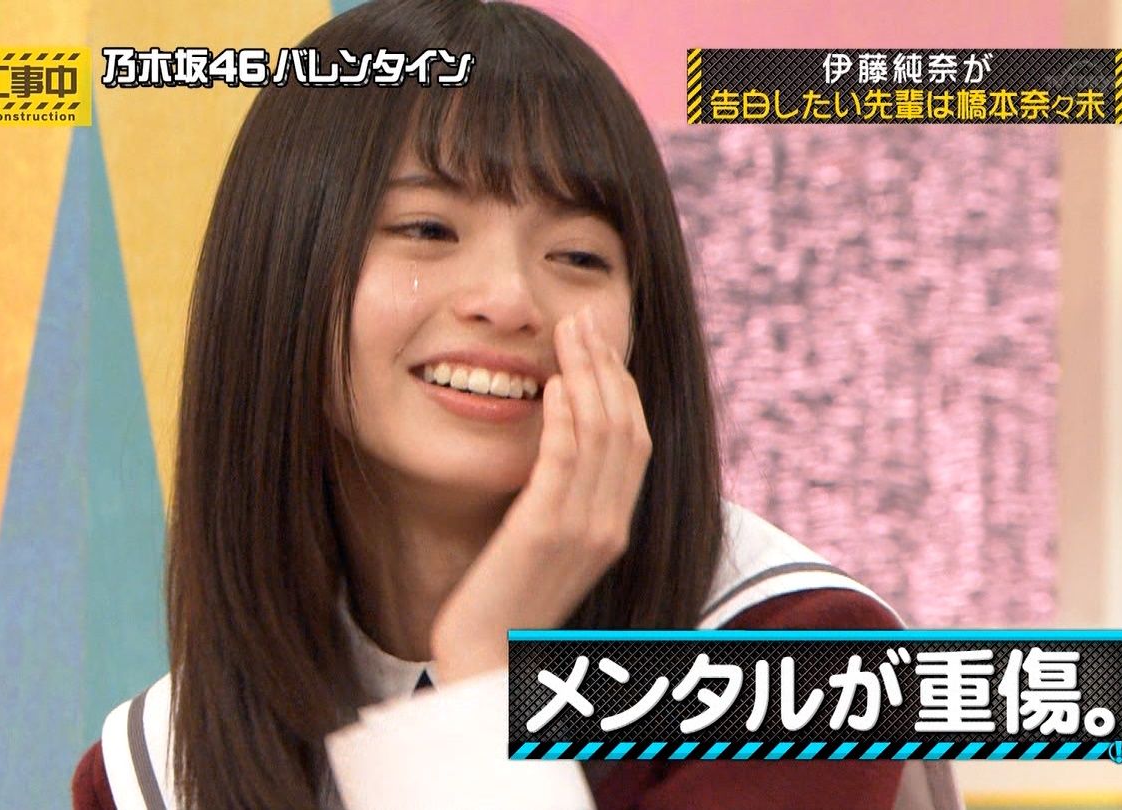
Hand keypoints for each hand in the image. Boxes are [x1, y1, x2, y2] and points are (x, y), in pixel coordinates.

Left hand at [429, 305, 652, 682]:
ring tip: (569, 332)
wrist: (485, 662)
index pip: (636, 441)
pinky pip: (564, 460)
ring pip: (602, 434)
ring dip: (587, 375)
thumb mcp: (546, 548)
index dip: (621, 386)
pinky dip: (564, 416)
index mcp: (615, 528)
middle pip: (626, 427)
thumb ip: (560, 503)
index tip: (600, 343)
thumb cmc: (506, 605)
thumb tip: (556, 450)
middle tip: (584, 320)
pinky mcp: (543, 532)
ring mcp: (582, 530)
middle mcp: (610, 526)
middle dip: (607, 366)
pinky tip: (552, 382)